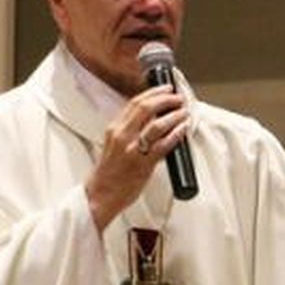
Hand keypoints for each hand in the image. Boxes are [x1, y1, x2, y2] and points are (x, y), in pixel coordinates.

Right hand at [85, 85, 190, 231]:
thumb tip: (151, 120)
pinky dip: (176, 134)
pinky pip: (163, 145)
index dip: (153, 92)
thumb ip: (129, 132)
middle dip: (166, 99)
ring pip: (157, 124)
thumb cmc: (108, 173)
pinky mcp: (143, 164)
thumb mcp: (114, 145)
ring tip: (184, 112)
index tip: (166, 89)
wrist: (100, 195)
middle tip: (178, 98)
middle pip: (146, 108)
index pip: (134, 103)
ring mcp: (132, 150)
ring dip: (174, 115)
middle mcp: (122, 136)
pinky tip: (183, 129)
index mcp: (114, 129)